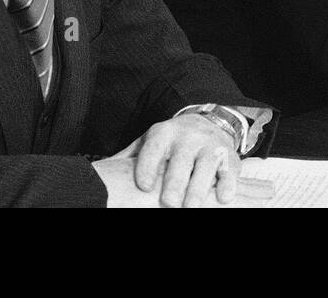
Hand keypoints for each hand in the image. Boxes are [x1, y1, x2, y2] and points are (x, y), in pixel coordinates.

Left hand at [92, 115, 240, 207]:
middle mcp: (188, 137)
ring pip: (206, 165)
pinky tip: (224, 198)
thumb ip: (128, 158)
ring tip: (191, 206)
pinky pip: (230, 170)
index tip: (143, 185)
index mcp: (163, 133)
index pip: (154, 147)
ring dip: (199, 187)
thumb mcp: (149, 142)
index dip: (148, 166)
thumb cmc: (172, 141)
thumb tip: (97, 175)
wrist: (209, 121)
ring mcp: (210, 145)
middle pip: (181, 160)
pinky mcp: (229, 156)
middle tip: (169, 202)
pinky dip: (228, 184)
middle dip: (175, 182)